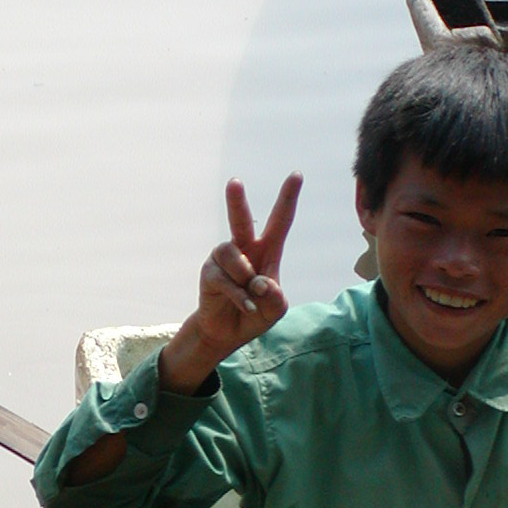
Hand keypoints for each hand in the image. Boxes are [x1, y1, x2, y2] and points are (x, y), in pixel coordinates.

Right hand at [161, 173, 301, 392]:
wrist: (228, 332)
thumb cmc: (256, 313)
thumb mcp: (276, 308)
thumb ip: (276, 296)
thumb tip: (260, 283)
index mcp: (267, 251)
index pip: (280, 221)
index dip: (288, 198)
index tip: (297, 174)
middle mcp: (244, 249)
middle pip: (240, 221)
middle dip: (236, 201)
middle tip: (234, 181)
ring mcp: (224, 260)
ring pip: (234, 256)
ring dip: (245, 278)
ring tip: (251, 295)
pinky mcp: (210, 274)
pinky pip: (225, 280)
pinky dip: (240, 296)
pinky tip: (247, 306)